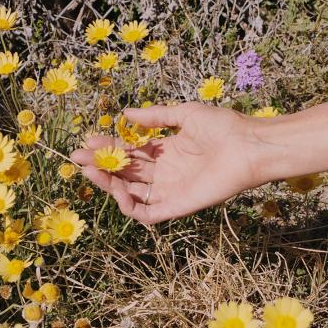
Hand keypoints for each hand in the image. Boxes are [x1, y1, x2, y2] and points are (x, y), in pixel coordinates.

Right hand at [70, 103, 266, 223]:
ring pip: (131, 194)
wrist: (249, 146)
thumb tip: (125, 113)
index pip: (130, 152)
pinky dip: (129, 206)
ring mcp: (170, 191)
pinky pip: (148, 214)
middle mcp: (165, 173)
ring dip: (109, 184)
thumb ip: (155, 116)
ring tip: (91, 170)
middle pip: (125, 173)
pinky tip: (116, 190)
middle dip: (101, 164)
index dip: (109, 146)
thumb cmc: (223, 127)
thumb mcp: (184, 114)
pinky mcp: (177, 207)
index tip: (89, 138)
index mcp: (166, 152)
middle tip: (78, 155)